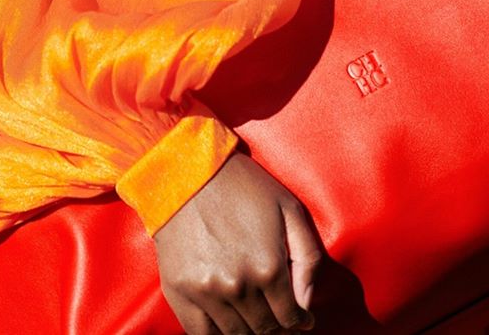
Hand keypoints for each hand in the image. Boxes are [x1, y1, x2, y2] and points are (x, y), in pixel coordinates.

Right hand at [152, 151, 321, 333]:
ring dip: (250, 332)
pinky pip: (201, 334)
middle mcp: (238, 287)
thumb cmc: (241, 185)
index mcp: (268, 268)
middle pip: (265, 330)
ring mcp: (206, 293)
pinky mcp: (179, 292)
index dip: (300, 323)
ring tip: (256, 321)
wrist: (186, 170)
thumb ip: (309, 258)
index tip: (300, 320)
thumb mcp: (288, 208)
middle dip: (277, 328)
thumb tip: (307, 301)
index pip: (291, 319)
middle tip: (279, 321)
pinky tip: (227, 326)